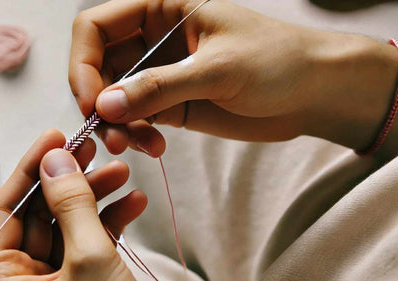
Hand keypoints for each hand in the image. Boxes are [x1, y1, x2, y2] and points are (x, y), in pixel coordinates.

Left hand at [0, 130, 170, 280]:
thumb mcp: (90, 259)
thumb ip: (72, 204)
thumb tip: (56, 158)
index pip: (8, 209)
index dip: (33, 168)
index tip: (57, 136)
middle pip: (42, 213)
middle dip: (72, 181)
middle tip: (95, 150)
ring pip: (68, 224)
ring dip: (96, 198)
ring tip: (124, 174)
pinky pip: (87, 242)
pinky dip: (109, 222)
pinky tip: (134, 203)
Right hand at [70, 0, 397, 158]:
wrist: (315, 93)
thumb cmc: (278, 61)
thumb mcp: (219, 68)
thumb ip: (160, 86)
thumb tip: (105, 106)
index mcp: (162, 9)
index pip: (96, 27)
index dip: (82, 63)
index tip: (92, 102)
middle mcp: (154, 40)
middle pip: (99, 67)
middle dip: (99, 102)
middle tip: (113, 134)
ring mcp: (162, 75)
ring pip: (114, 99)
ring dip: (116, 125)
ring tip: (137, 146)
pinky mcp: (172, 105)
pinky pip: (137, 120)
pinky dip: (136, 136)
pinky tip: (154, 149)